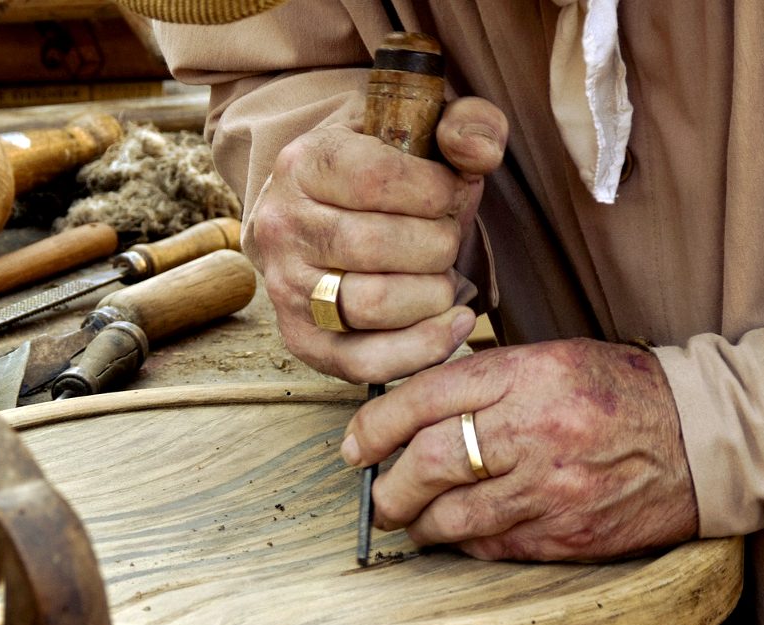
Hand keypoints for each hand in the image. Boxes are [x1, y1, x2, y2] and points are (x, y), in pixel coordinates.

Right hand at [244, 97, 508, 383]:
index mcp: (304, 162)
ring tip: (442, 275)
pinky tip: (454, 321)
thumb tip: (480, 153)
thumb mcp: (420, 127)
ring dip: (433, 293)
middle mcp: (283, 225)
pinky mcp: (304, 340)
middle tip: (447, 237)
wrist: (318, 211)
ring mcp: (287, 287)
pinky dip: (422, 347)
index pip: (377, 179)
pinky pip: (365, 361)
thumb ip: (466, 123)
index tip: (451, 192)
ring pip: (373, 304)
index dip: (436, 190)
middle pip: (378, 245)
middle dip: (438, 244)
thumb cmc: (382, 172)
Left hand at [341, 339, 699, 560]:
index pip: (426, 397)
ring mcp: (551, 489)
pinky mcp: (565, 535)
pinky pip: (490, 545)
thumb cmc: (621, 393)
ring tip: (411, 518)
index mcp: (530, 374)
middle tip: (378, 494)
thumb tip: (411, 404)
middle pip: (429, 462)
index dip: (375, 424)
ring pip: (451, 516)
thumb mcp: (554, 359)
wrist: (703, 440)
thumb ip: (486, 378)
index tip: (355, 444)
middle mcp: (535, 430)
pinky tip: (461, 532)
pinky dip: (463, 542)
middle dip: (389, 485)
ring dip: (418, 523)